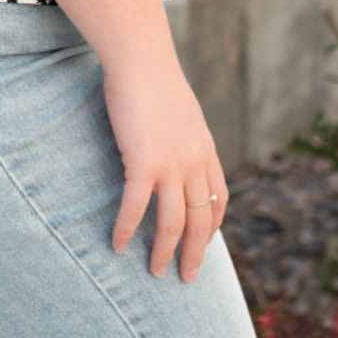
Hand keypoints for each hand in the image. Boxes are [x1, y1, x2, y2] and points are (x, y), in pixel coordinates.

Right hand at [104, 53, 227, 281]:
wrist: (141, 59)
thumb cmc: (153, 77)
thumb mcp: (181, 109)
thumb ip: (182, 132)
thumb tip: (172, 140)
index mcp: (206, 150)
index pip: (219, 198)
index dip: (214, 224)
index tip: (206, 241)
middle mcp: (195, 163)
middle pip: (202, 220)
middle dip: (196, 253)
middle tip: (187, 278)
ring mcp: (171, 165)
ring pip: (174, 222)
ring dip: (165, 252)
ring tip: (154, 272)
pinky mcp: (143, 163)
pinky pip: (136, 206)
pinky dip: (127, 229)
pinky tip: (118, 245)